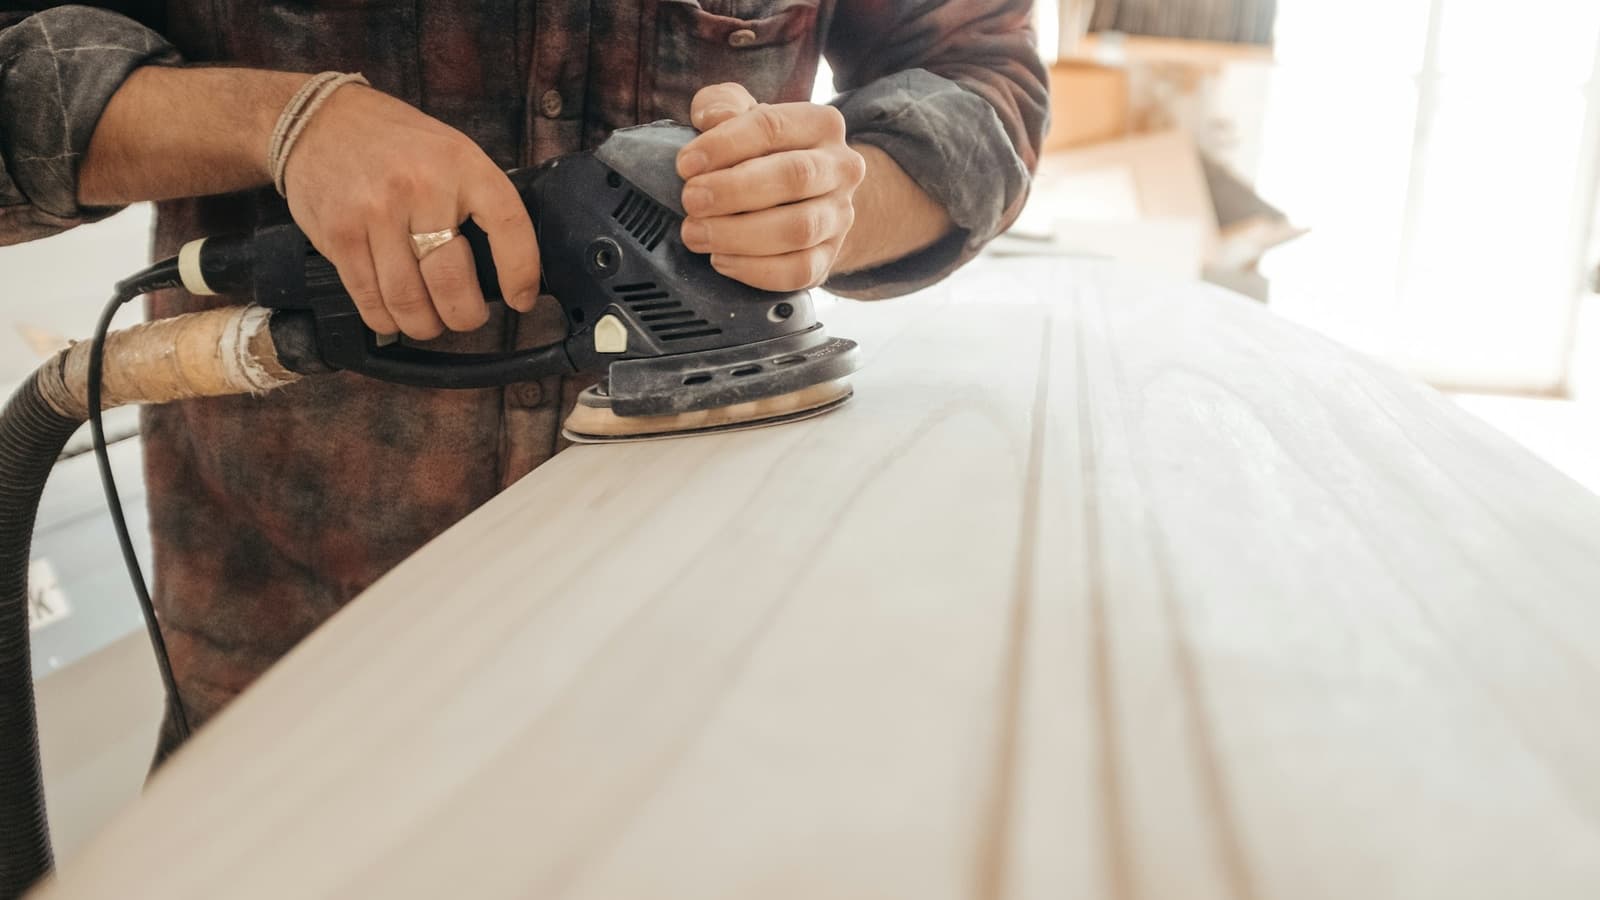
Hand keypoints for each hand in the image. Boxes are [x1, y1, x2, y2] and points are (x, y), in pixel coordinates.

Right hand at [282, 84, 539, 339]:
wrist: (318, 119)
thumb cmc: (394, 142)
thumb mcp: (450, 151)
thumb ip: (475, 199)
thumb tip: (501, 266)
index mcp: (462, 165)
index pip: (508, 226)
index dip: (520, 273)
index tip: (521, 299)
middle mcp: (420, 188)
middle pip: (452, 281)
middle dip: (464, 315)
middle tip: (465, 317)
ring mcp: (376, 213)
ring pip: (408, 300)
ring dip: (424, 325)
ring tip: (429, 322)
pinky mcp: (340, 235)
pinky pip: (369, 297)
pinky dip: (385, 318)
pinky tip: (394, 316)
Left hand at [676, 83, 865, 291]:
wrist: (805, 197)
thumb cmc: (763, 151)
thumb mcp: (743, 115)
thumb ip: (723, 105)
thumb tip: (712, 118)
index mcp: (821, 124)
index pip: (772, 126)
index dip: (724, 145)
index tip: (685, 164)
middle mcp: (841, 168)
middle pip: (793, 177)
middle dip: (733, 191)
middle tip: (690, 200)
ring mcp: (839, 216)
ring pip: (798, 229)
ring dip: (738, 234)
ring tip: (696, 233)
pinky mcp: (829, 257)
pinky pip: (798, 271)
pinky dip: (754, 269)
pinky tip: (721, 260)